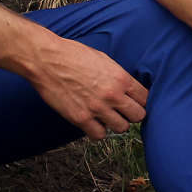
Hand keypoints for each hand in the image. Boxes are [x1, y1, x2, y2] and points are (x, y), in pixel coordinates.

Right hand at [26, 33, 148, 138]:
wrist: (45, 60)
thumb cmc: (71, 55)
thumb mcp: (102, 59)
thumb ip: (117, 76)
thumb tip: (127, 88)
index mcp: (120, 78)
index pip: (145, 98)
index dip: (140, 101)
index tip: (133, 102)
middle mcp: (112, 95)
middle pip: (138, 116)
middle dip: (131, 113)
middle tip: (121, 110)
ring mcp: (97, 108)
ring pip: (122, 128)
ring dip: (115, 123)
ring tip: (105, 116)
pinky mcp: (81, 118)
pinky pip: (99, 135)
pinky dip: (97, 131)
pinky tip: (92, 122)